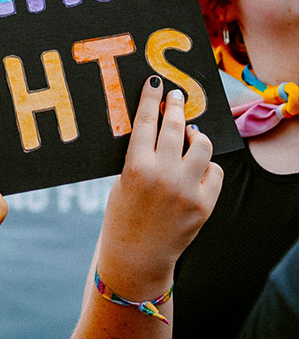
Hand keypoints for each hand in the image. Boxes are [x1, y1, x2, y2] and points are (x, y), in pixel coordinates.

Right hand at [96, 76, 223, 299]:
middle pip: (176, 127)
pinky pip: (215, 172)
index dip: (151, 98)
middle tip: (176, 96)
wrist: (137, 255)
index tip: (156, 83)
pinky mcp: (204, 206)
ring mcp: (187, 190)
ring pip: (202, 145)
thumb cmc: (123, 213)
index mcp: (136, 166)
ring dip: (196, 135)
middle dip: (176, 107)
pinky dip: (206, 165)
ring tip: (190, 134)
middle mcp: (163, 175)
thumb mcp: (123, 178)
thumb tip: (159, 124)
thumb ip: (141, 153)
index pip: (146, 121)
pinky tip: (198, 165)